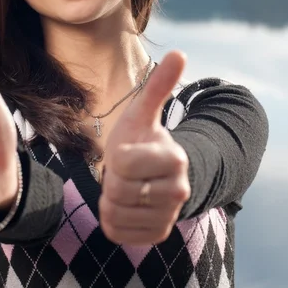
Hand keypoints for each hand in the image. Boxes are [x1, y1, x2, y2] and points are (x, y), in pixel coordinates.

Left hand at [99, 51, 190, 245]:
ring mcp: (168, 217)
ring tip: (125, 186)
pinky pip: (116, 232)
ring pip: (115, 212)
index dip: (115, 156)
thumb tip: (178, 52)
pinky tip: (125, 206)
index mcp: (175, 159)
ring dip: (110, 199)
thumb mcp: (142, 113)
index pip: (121, 162)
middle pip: (118, 189)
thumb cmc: (141, 140)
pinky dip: (112, 219)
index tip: (127, 152)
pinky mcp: (156, 236)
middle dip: (112, 178)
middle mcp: (178, 192)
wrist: (150, 174)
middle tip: (124, 172)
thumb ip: (158, 86)